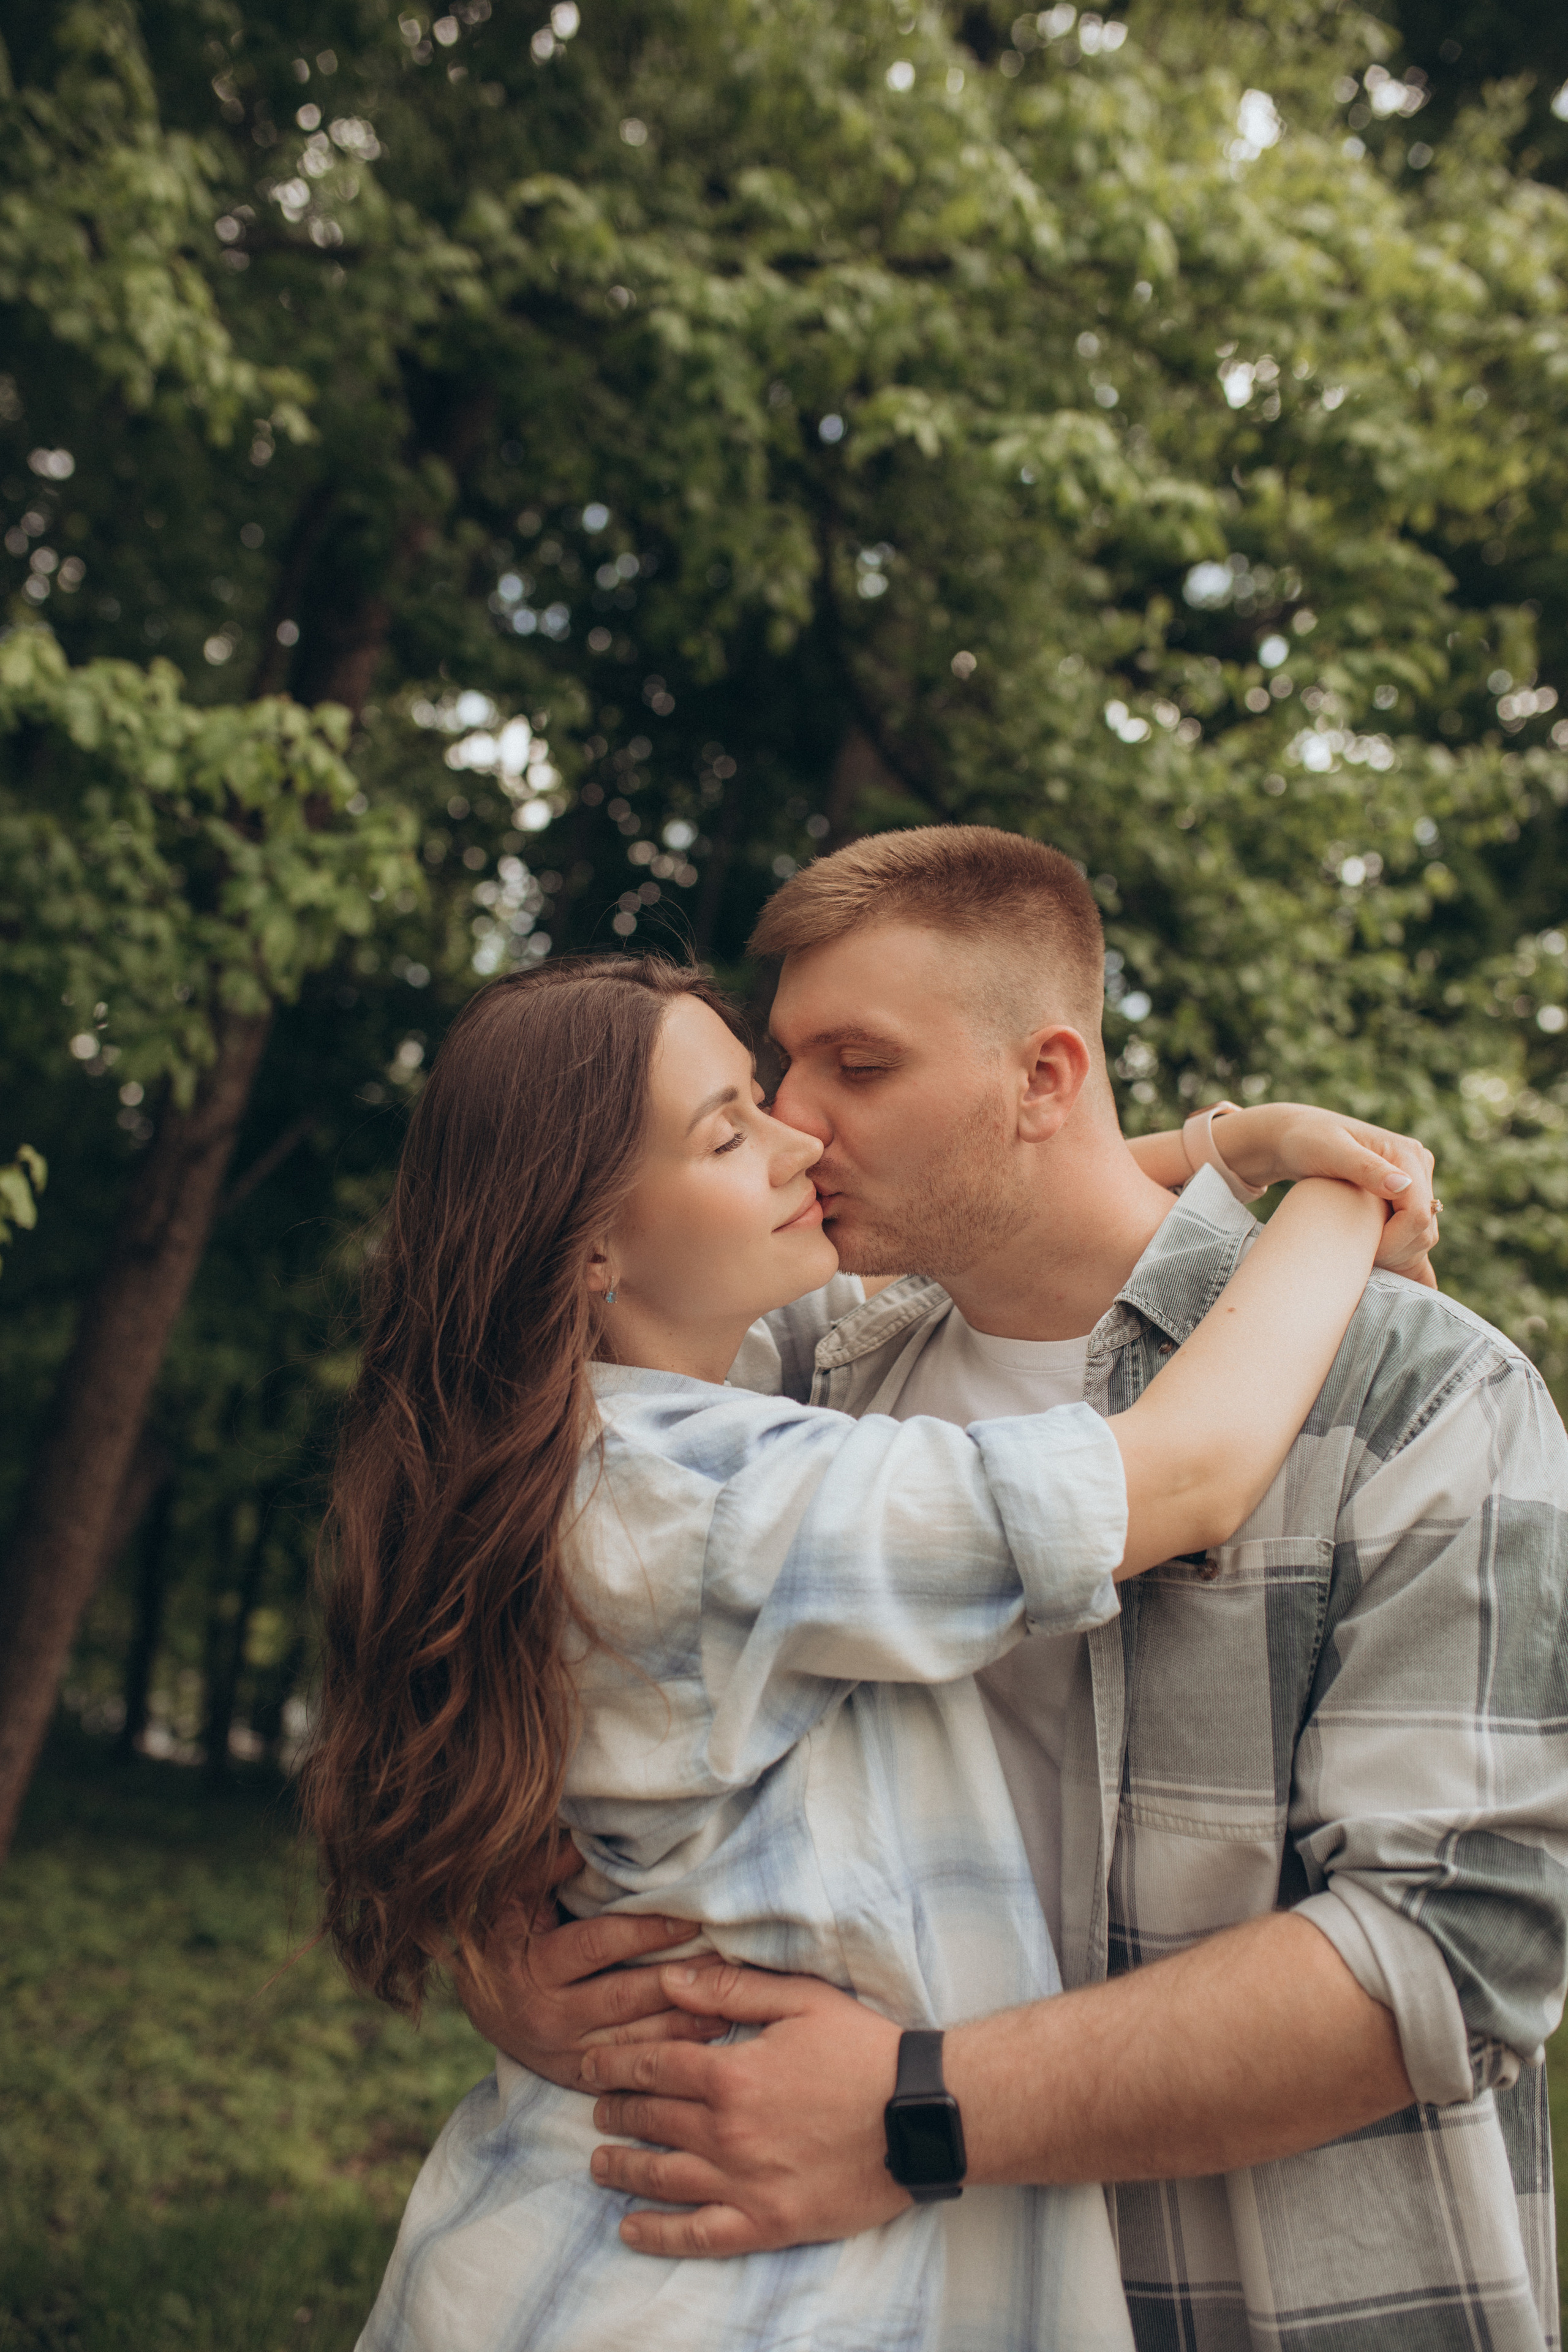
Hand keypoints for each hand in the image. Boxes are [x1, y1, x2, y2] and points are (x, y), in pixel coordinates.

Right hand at [448, 1837, 727, 2090]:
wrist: (484, 2004)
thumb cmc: (508, 1937)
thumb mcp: (514, 1899)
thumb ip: (546, 1868)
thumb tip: (579, 1836)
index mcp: (529, 1961)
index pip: (595, 1944)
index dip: (643, 1932)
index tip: (688, 1918)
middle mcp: (544, 2011)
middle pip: (621, 1996)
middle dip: (676, 1980)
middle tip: (725, 1962)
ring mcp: (562, 2051)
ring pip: (632, 2040)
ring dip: (683, 2022)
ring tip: (730, 2003)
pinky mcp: (578, 2077)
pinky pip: (631, 2072)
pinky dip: (670, 2057)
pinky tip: (706, 2039)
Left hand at [583, 1962, 904, 2256]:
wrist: (921, 2115)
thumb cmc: (865, 2050)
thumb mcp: (802, 1999)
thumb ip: (731, 1987)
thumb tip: (671, 1976)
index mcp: (732, 2074)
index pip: (652, 2065)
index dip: (615, 2062)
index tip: (590, 2062)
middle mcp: (727, 2132)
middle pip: (651, 2120)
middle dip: (614, 2110)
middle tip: (595, 2107)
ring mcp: (744, 2183)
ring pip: (662, 2177)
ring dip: (623, 2168)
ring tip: (599, 2162)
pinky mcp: (767, 2223)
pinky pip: (698, 2235)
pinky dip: (658, 2234)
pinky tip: (630, 2229)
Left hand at [1217, 1106, 1439, 1283]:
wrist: (1295, 1140)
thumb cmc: (1306, 1140)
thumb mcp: (1329, 1150)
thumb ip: (1365, 1167)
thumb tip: (1402, 1185)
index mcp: (1408, 1155)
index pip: (1418, 1216)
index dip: (1392, 1242)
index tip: (1356, 1250)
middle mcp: (1419, 1170)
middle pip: (1424, 1232)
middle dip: (1394, 1253)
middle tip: (1353, 1257)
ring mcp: (1414, 1186)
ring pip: (1422, 1239)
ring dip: (1397, 1257)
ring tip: (1358, 1258)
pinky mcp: (1404, 1201)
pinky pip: (1414, 1237)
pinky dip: (1403, 1259)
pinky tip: (1390, 1275)